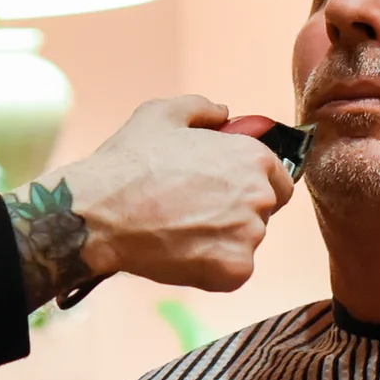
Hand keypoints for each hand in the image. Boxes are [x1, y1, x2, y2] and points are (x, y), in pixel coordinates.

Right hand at [12, 95, 291, 302]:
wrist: (100, 213)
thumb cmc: (129, 162)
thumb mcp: (162, 113)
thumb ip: (202, 108)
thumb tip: (224, 112)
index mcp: (254, 157)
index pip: (279, 181)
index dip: (253, 187)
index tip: (225, 194)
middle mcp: (260, 195)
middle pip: (263, 214)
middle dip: (236, 214)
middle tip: (195, 213)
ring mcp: (250, 235)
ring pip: (245, 243)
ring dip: (221, 242)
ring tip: (180, 232)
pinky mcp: (235, 270)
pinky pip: (232, 272)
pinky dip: (211, 268)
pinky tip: (180, 253)